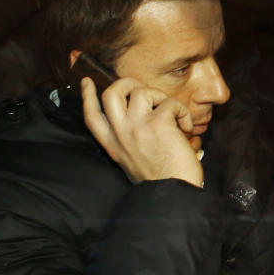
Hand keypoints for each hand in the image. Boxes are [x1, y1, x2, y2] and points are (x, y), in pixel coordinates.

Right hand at [81, 77, 203, 186]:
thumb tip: (139, 116)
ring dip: (160, 96)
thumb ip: (129, 139)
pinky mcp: (158, 124)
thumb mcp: (132, 161)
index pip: (91, 116)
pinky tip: (186, 129)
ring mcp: (138, 127)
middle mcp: (121, 134)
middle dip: (127, 83)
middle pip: (111, 93)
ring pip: (141, 90)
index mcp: (113, 145)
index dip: (88, 96)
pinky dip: (182, 112)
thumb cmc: (161, 179)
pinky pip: (170, 102)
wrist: (174, 193)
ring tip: (172, 113)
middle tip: (143, 88)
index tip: (87, 82)